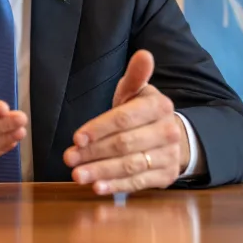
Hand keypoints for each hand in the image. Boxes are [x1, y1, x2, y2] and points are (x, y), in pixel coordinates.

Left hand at [63, 50, 187, 194]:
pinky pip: (138, 183)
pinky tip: (97, 188)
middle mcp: (167, 131)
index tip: (76, 138)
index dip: (98, 129)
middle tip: (68, 158)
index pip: (124, 119)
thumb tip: (143, 54)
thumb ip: (136, 76)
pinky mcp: (166, 176)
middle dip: (93, 152)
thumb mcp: (137, 91)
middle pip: (124, 144)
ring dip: (101, 171)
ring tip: (77, 175)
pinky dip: (116, 186)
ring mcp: (168, 155)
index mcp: (158, 106)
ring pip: (130, 165)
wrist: (173, 136)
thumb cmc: (143, 112)